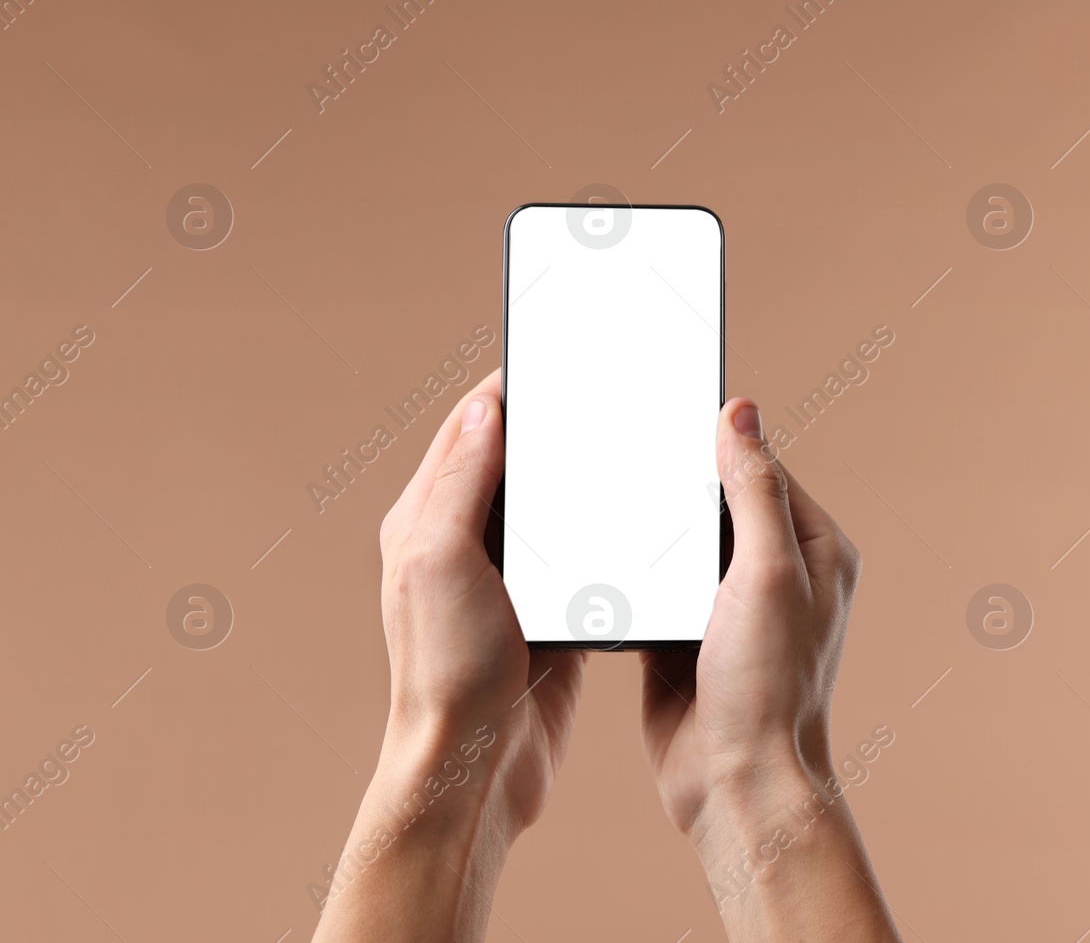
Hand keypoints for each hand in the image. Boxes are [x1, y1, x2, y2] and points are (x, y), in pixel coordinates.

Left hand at [376, 368, 583, 829]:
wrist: (477, 763)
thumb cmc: (448, 668)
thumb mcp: (441, 559)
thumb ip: (460, 480)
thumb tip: (486, 407)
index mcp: (428, 518)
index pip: (471, 428)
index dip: (512, 388)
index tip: (557, 356)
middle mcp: (464, 541)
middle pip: (517, 460)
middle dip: (557, 426)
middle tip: (604, 394)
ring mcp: (509, 577)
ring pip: (553, 506)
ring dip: (583, 480)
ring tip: (624, 447)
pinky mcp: (549, 610)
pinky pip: (580, 554)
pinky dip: (601, 533)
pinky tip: (631, 522)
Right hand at [641, 398, 899, 941]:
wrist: (735, 784)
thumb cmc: (769, 687)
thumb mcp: (768, 573)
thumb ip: (754, 491)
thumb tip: (741, 412)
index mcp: (813, 547)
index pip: (762, 467)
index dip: (718, 439)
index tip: (668, 408)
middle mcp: (777, 571)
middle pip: (716, 499)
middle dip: (675, 481)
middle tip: (626, 448)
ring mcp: (729, 604)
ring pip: (680, 541)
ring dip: (650, 528)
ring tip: (609, 496)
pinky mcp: (687, 633)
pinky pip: (655, 583)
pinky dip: (632, 571)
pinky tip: (601, 553)